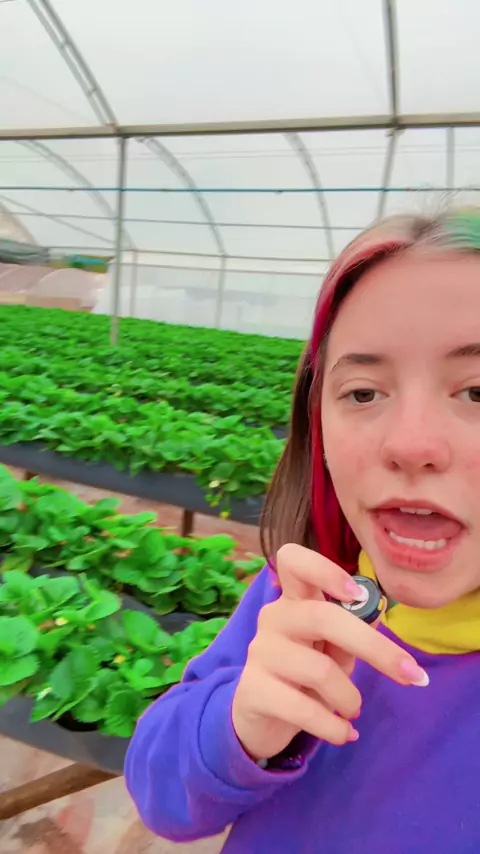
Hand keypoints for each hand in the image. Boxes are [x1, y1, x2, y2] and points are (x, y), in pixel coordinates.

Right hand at [232, 543, 427, 760]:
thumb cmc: (304, 674)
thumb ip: (352, 629)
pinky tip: (343, 734)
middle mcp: (273, 618)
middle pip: (323, 616)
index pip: (293, 560)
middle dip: (375, 648)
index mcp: (294, 600)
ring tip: (353, 710)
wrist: (259, 717)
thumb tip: (379, 609)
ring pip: (319, 670)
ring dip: (350, 698)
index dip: (325, 570)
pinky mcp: (252, 690)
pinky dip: (334, 728)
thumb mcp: (332, 650)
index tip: (357, 595)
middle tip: (411, 676)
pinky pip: (303, 710)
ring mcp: (259, 652)